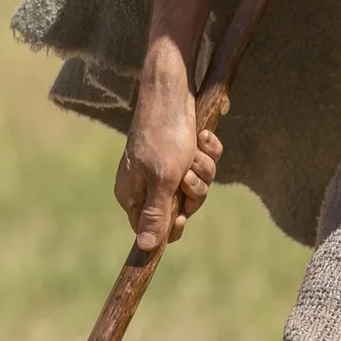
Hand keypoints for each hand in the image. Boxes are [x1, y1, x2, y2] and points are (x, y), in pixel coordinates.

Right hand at [113, 51, 221, 252]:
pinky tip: (202, 137)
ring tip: (194, 151)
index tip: (182, 214)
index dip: (172, 224)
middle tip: (188, 175)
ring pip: (197, 186)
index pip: (152, 229)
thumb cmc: (163, 136)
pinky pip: (204, 165)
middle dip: (193, 190)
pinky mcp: (184, 152)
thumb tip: (145, 248)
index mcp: (133, 194)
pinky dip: (208, 151)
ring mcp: (168, 167)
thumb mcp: (162, 180)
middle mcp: (148, 183)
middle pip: (181, 209)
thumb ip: (156, 214)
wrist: (173, 91)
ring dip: (203, 169)